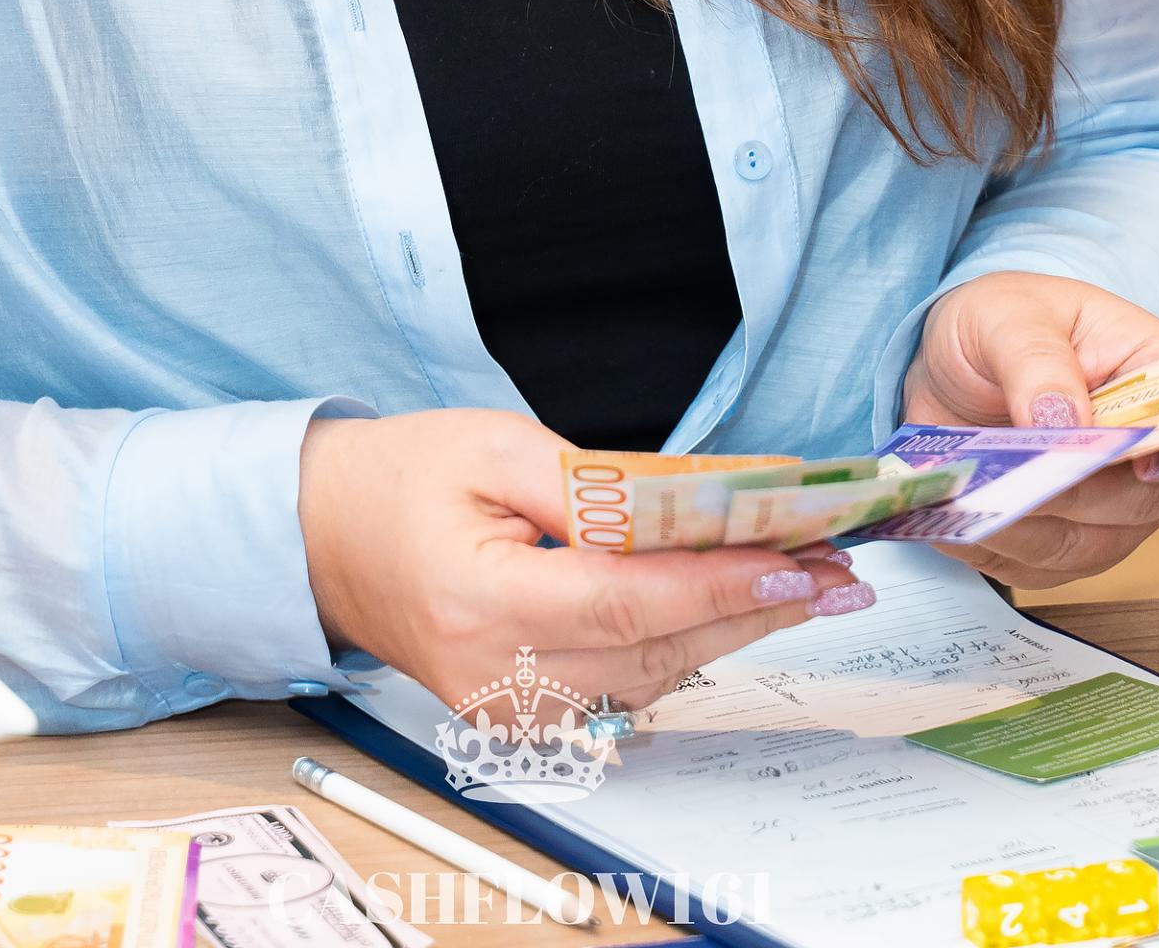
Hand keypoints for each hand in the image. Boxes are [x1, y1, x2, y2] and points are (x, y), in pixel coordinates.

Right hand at [298, 408, 868, 709]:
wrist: (326, 535)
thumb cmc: (405, 476)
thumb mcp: (496, 445)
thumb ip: (593, 483)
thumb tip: (691, 509)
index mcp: (480, 601)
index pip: (625, 602)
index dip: (718, 585)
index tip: (793, 561)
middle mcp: (495, 676)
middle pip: (651, 651)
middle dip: (749, 609)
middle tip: (832, 571)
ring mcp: (506, 709)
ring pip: (647, 677)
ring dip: (729, 631)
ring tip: (805, 584)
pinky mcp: (520, 714)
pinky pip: (621, 683)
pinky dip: (680, 645)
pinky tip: (732, 608)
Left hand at [902, 272, 1158, 593]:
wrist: (948, 364)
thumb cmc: (996, 324)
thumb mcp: (1006, 315)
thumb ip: (1036, 361)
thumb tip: (1065, 421)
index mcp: (1153, 374)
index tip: (1145, 461)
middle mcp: (1144, 451)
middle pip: (1147, 499)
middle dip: (1080, 493)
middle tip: (1022, 477)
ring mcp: (1107, 507)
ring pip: (1092, 545)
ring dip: (1031, 530)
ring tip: (976, 502)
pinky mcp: (1059, 542)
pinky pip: (1039, 568)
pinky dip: (996, 549)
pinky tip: (955, 522)